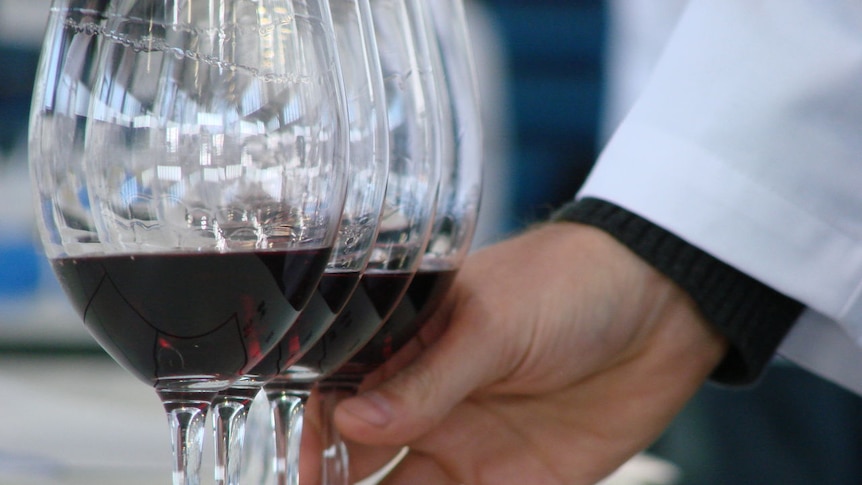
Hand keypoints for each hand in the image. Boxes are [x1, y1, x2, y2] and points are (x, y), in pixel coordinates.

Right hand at [333, 222, 727, 483]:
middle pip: (360, 458)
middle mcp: (431, 404)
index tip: (292, 470)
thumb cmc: (569, 286)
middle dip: (332, 481)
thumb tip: (349, 420)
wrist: (665, 306)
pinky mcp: (518, 483)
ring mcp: (470, 448)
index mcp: (412, 349)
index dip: (311, 438)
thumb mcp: (493, 323)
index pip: (341, 399)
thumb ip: (426, 377)